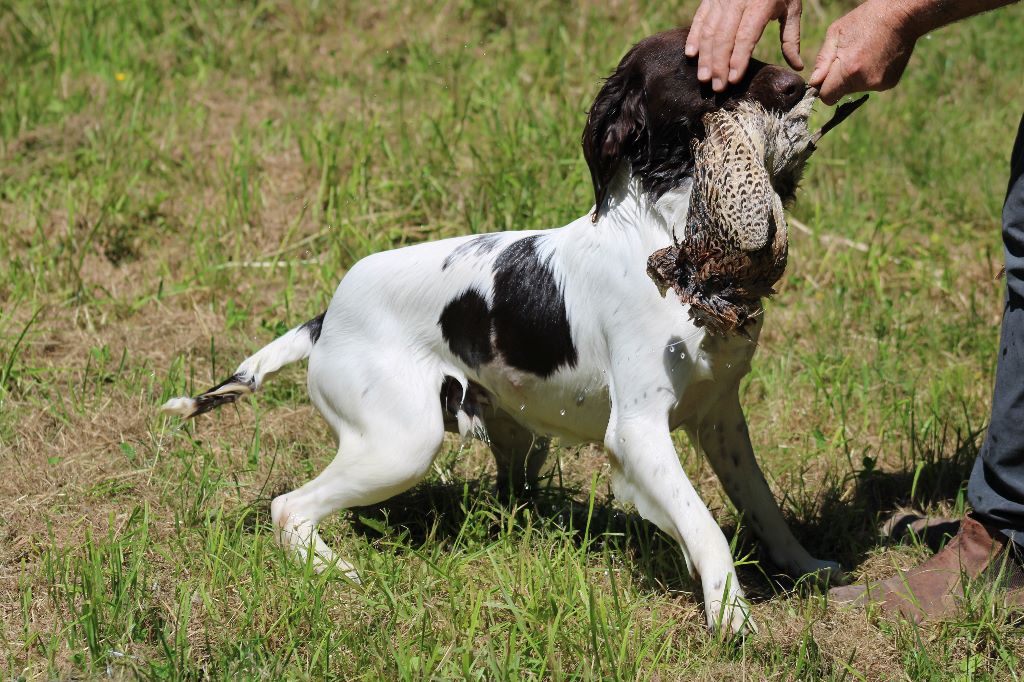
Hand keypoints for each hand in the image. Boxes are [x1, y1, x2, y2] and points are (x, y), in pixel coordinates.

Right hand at [685, 0, 803, 91]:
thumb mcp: (791, 8)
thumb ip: (791, 37)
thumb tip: (797, 66)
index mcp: (760, 4)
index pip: (746, 36)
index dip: (738, 59)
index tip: (734, 79)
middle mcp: (738, 1)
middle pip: (724, 38)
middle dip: (719, 65)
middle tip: (718, 87)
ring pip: (709, 31)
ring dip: (705, 57)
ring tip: (704, 78)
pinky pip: (699, 19)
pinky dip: (694, 37)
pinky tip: (691, 55)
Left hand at [809, 2, 918, 104]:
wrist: (901, 15)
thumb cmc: (865, 20)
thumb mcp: (836, 33)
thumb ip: (823, 61)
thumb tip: (814, 83)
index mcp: (849, 70)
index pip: (827, 96)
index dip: (823, 88)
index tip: (825, 78)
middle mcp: (865, 81)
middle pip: (841, 93)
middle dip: (839, 80)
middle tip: (849, 57)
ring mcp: (879, 84)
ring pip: (855, 89)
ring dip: (854, 77)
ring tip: (863, 55)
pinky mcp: (889, 83)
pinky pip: (870, 85)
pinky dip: (868, 76)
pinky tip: (875, 58)